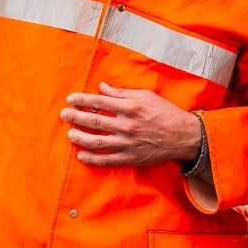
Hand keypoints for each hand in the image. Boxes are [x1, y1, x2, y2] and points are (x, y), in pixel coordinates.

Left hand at [61, 83, 200, 167]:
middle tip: (64, 115)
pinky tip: (81, 155)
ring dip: (80, 138)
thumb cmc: (165, 113)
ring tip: (70, 134)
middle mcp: (127, 125)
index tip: (70, 99)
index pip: (100, 102)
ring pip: (97, 141)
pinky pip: (107, 159)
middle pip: (95, 121)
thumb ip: (122, 93)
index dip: (82, 100)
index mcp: (131, 107)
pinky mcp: (131, 157)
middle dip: (76, 117)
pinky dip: (92, 158)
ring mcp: (128, 143)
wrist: (183, 136)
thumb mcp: (146, 96)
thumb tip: (102, 88)